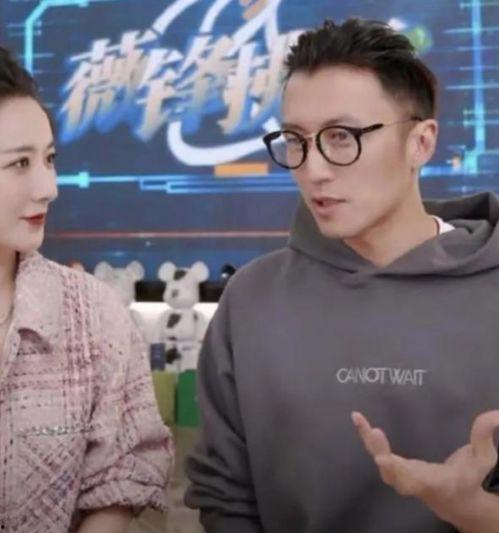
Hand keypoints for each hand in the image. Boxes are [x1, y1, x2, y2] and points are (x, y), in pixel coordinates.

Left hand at [351, 410, 498, 532]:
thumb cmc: (468, 478)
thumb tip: (495, 413)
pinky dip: (368, 438)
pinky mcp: (394, 466)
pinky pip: (378, 453)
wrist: (455, 500)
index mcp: (434, 483)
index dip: (397, 472)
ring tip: (359, 419)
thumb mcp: (482, 459)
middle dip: (381, 453)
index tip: (384, 461)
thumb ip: (483, 437)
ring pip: (381, 462)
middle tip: (374, 432)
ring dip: (369, 442)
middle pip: (392, 474)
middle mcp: (414, 481)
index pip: (414, 481)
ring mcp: (401, 475)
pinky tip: (359, 420)